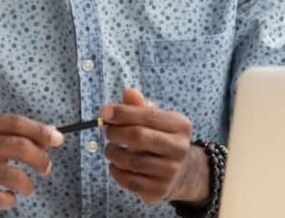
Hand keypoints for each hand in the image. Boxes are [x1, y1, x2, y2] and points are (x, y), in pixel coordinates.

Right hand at [0, 113, 63, 214]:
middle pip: (16, 146)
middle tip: (47, 167)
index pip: (14, 123)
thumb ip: (9, 134)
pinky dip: (11, 199)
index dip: (39, 130)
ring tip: (29, 186)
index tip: (57, 139)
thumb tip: (49, 134)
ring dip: (28, 182)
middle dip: (39, 157)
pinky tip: (10, 197)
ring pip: (11, 175)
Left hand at [100, 89, 208, 205]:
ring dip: (113, 152)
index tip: (104, 112)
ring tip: (110, 148)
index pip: (148, 115)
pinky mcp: (159, 191)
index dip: (122, 113)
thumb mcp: (156, 117)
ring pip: (131, 161)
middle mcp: (179, 149)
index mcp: (180, 125)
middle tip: (107, 132)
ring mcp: (171, 172)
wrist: (181, 172)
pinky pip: (129, 180)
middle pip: (138, 137)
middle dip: (115, 132)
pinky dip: (115, 171)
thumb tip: (128, 93)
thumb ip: (139, 105)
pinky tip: (115, 164)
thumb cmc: (161, 137)